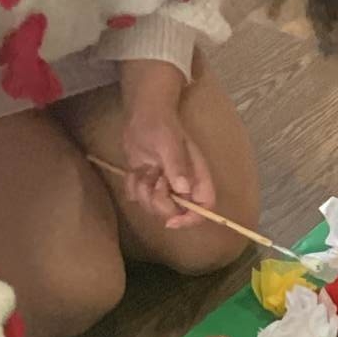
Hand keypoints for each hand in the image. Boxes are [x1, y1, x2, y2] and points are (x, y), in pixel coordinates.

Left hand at [122, 104, 216, 230]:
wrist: (142, 116)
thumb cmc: (161, 125)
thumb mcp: (169, 143)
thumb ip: (176, 165)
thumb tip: (183, 188)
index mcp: (197, 176)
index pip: (205, 207)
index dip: (191, 218)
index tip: (171, 220)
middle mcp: (184, 185)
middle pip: (175, 213)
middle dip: (158, 201)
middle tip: (153, 178)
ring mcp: (165, 187)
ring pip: (152, 208)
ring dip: (143, 191)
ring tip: (144, 169)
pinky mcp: (147, 185)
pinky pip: (136, 199)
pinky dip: (132, 186)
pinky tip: (135, 170)